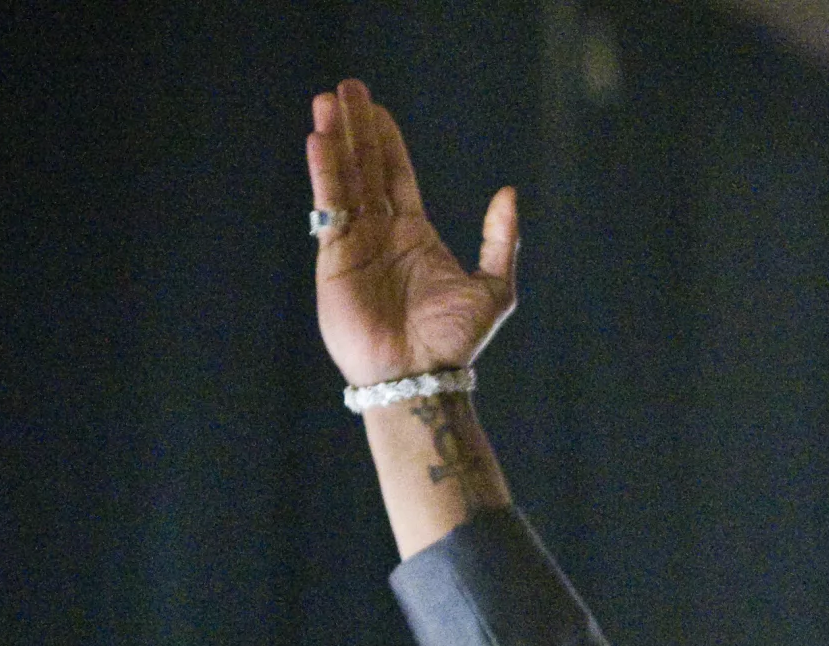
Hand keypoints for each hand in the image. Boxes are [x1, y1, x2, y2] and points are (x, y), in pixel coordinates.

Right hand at [308, 79, 518, 387]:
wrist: (421, 375)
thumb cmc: (456, 340)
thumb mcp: (494, 286)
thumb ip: (500, 239)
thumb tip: (508, 192)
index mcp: (414, 233)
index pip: (395, 174)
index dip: (386, 140)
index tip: (376, 108)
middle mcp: (381, 232)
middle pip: (365, 166)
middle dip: (356, 128)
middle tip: (346, 88)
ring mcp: (356, 242)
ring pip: (343, 179)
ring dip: (335, 139)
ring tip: (326, 101)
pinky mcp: (335, 257)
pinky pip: (329, 206)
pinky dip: (324, 172)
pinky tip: (319, 140)